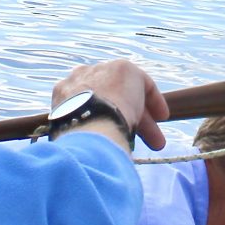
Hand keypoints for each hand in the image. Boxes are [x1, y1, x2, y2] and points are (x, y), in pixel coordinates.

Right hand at [48, 58, 167, 149]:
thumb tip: (88, 157)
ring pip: (126, 94)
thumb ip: (81, 134)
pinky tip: (162, 116)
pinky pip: (142, 83)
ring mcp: (101, 71)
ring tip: (157, 142)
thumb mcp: (71, 136)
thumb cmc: (76, 138)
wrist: (88, 120)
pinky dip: (153, 100)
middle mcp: (79, 77)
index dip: (103, 119)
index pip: (85, 103)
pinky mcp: (122, 68)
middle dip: (125, 121)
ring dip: (142, 119)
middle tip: (137, 141)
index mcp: (63, 93)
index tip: (115, 135)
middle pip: (108, 98)